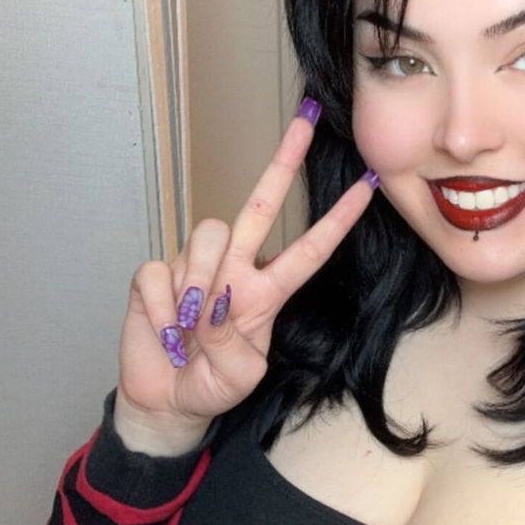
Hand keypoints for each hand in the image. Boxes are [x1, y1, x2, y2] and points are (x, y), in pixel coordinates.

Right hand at [116, 104, 376, 428]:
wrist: (167, 402)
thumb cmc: (213, 385)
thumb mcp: (241, 375)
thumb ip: (233, 341)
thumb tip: (217, 300)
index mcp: (266, 292)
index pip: (310, 249)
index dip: (339, 219)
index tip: (369, 185)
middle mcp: (235, 269)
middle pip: (260, 206)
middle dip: (283, 163)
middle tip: (306, 122)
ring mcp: (195, 269)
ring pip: (207, 236)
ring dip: (198, 284)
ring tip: (190, 328)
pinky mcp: (155, 275)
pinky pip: (160, 273)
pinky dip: (161, 307)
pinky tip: (165, 330)